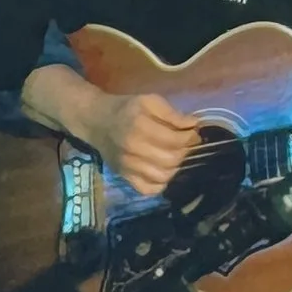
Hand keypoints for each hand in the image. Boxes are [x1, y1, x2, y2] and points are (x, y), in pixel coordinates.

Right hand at [89, 89, 209, 198]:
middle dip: (185, 152)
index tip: (194, 133)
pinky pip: (149, 190)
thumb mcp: (149, 101)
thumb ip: (172, 113)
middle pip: (172, 160)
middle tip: (185, 144)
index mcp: (140, 127)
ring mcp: (128, 167)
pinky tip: (162, 171)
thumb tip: (193, 124)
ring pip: (163, 176)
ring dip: (175, 167)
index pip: (176, 140)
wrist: (97, 122)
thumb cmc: (127, 109)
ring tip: (175, 156)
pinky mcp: (125, 178)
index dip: (190, 137)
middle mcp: (134, 150)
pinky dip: (161, 183)